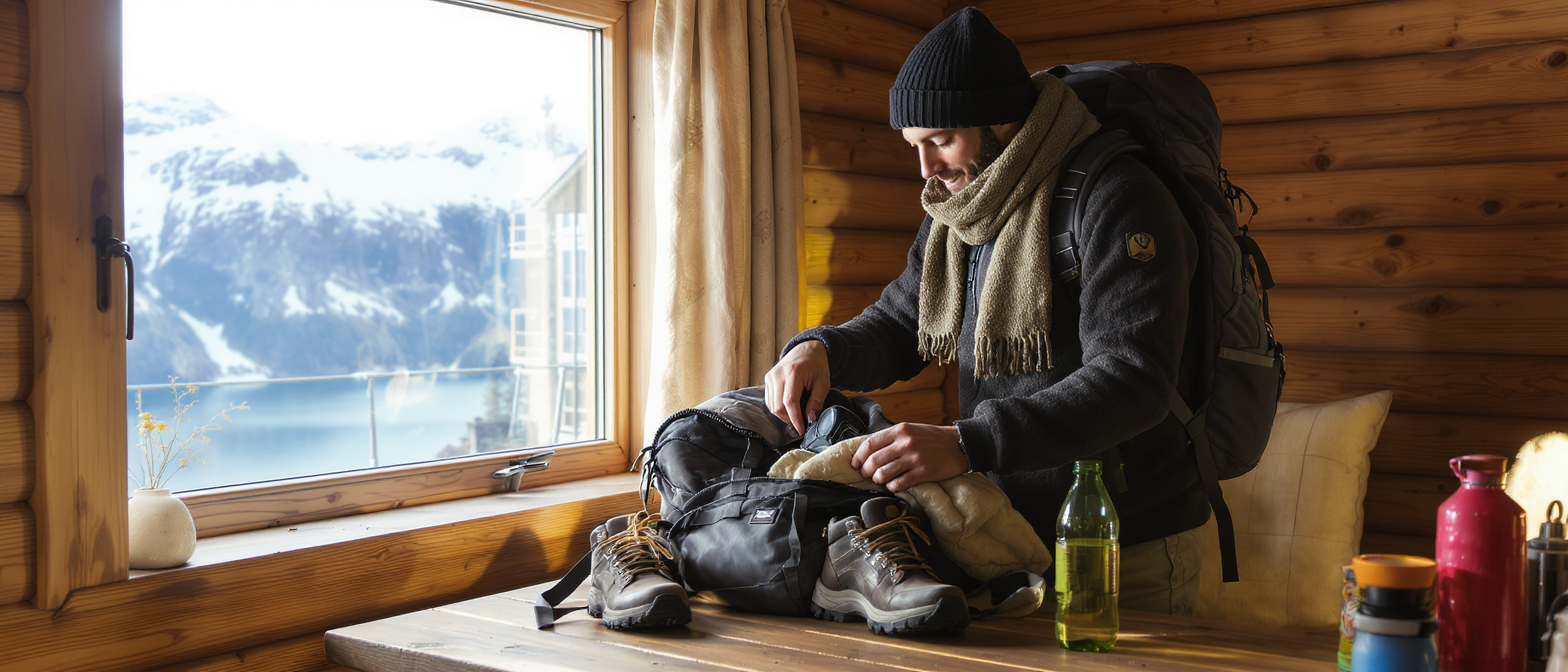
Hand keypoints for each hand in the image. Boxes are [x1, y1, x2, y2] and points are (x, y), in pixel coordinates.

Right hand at [764, 340, 830, 435]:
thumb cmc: (816, 365)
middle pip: (778, 406)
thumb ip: (817, 401)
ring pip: (772, 405)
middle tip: (801, 426)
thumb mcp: (823, 382)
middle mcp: (778, 374)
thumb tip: (811, 419)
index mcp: (793, 372)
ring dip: (783, 416)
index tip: (801, 430)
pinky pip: (769, 400)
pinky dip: (778, 409)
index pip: (790, 402)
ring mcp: (770, 376)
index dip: (795, 419)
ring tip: (795, 419)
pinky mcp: (768, 379)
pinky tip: (788, 410)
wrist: (807, 350)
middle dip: (789, 420)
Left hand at [852, 423, 968, 491]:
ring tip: (880, 481)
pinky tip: (894, 485)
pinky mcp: (923, 472)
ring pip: (883, 474)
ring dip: (877, 480)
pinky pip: (898, 484)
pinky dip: (892, 487)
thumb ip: (891, 438)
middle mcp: (906, 442)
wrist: (959, 445)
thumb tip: (869, 451)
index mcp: (900, 430)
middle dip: (865, 472)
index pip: (869, 444)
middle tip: (867, 476)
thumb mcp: (911, 430)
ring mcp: (914, 458)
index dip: (858, 457)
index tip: (855, 464)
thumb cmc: (933, 438)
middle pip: (873, 461)